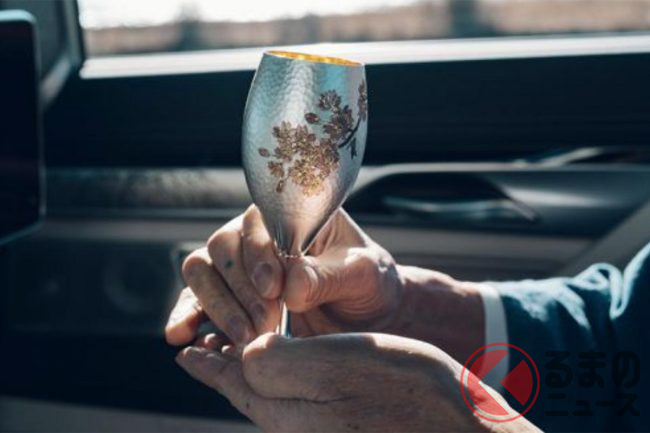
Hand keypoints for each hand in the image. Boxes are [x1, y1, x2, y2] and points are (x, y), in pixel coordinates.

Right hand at [165, 205, 402, 346]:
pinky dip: (186, 317)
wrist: (365, 314)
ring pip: (201, 272)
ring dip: (216, 306)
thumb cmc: (367, 282)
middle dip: (239, 290)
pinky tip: (183, 336)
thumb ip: (330, 276)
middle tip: (264, 324)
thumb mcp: (364, 275)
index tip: (273, 289)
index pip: (257, 223)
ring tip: (243, 339)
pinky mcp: (228, 298)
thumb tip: (291, 284)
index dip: (259, 254)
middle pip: (221, 248)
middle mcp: (256, 235)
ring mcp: (237, 267)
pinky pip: (195, 301)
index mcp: (289, 216)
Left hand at [175, 332, 539, 432]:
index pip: (235, 382)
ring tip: (234, 356)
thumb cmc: (408, 395)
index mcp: (289, 412)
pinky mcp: (342, 426)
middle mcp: (298, 427)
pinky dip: (278, 382)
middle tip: (202, 350)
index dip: (209, 362)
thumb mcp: (340, 368)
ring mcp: (321, 429)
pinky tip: (286, 370)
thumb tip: (244, 355)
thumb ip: (283, 364)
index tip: (185, 350)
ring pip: (269, 399)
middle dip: (222, 368)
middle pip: (248, 394)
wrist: (462, 431)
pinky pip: (296, 404)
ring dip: (247, 374)